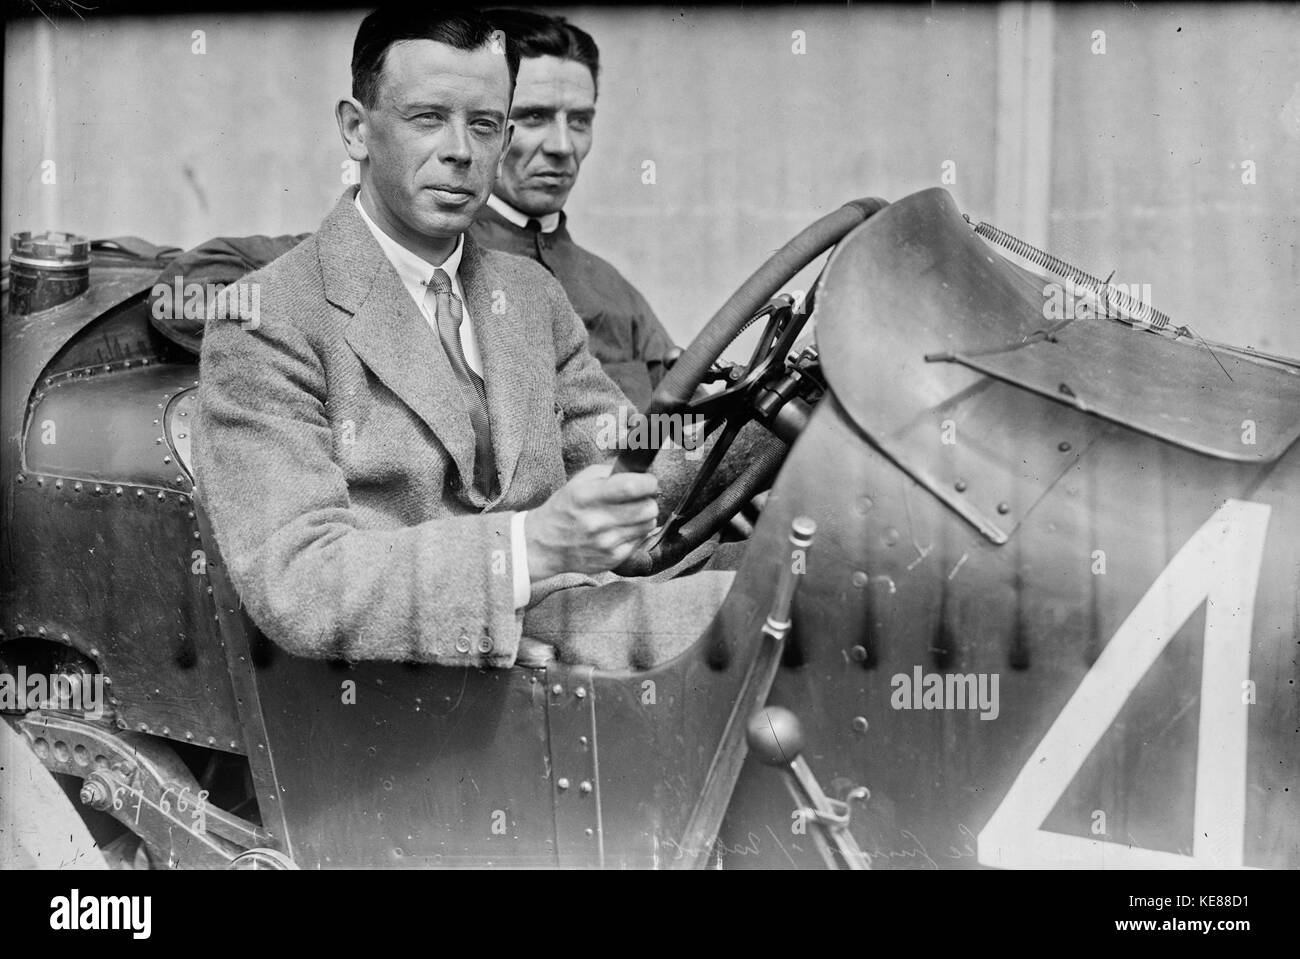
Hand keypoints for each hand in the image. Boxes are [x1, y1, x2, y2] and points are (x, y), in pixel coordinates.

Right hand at [525, 463, 659, 580]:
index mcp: (587, 496)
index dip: (648, 482)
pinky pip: (640, 540)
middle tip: (641, 498)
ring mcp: (606, 543)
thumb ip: (608, 472)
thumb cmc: (564, 509)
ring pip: (648, 525)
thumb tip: (638, 469)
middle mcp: (597, 521)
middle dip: (649, 499)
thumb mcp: (579, 482)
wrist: (544, 545)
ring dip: (645, 517)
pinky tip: (622, 529)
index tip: (649, 481)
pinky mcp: (612, 559)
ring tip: (631, 513)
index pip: (631, 487)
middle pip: (647, 508)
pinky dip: (636, 532)